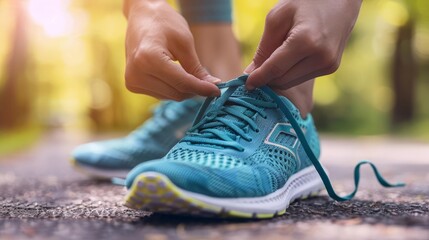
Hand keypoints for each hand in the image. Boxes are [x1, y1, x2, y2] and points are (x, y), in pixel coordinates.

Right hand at [124, 0, 220, 99]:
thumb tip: (213, 87)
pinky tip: (173, 73)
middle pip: (177, 93)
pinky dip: (172, 88)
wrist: (142, 16)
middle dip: (194, 89)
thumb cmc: (164, 23)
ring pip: (170, 96)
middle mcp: (136, 73)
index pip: (182, 83)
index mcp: (148, 58)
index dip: (202, 88)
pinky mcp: (133, 84)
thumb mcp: (185, 43)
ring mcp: (132, 80)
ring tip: (185, 70)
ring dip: (183, 89)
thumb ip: (197, 68)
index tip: (218, 91)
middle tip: (207, 81)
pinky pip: (161, 94)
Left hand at [244, 0, 361, 89]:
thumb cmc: (305, 2)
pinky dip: (290, 73)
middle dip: (266, 78)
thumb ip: (264, 48)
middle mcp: (321, 57)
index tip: (246, 84)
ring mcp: (329, 64)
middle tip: (256, 71)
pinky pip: (302, 78)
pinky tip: (290, 59)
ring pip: (291, 82)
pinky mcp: (332, 67)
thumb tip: (251, 73)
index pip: (275, 69)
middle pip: (282, 80)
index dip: (258, 78)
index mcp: (306, 41)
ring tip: (274, 59)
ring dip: (278, 76)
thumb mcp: (277, 18)